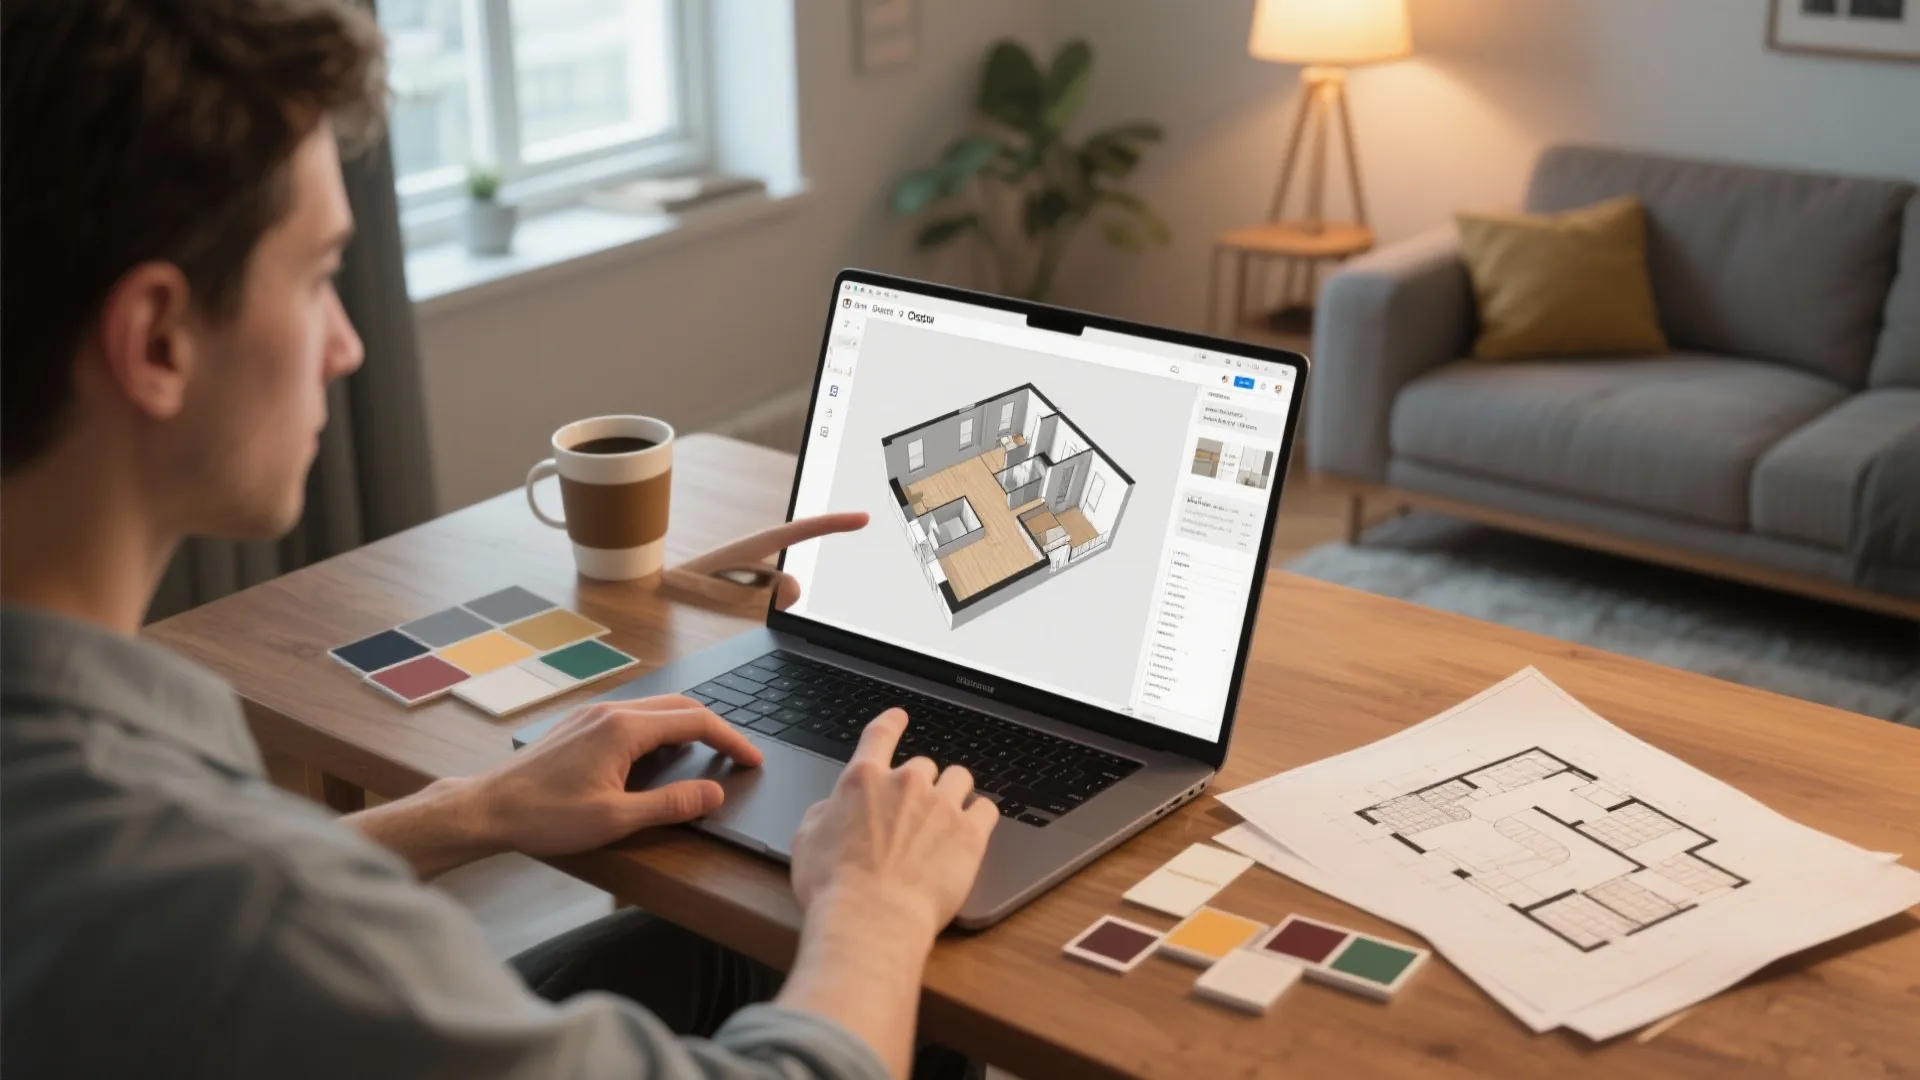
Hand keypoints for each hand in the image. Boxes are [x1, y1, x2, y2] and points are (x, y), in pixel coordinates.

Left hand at [465, 695, 763, 857]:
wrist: (486, 808)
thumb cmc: (545, 816)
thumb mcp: (615, 819)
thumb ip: (671, 805)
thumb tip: (714, 792)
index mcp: (624, 729)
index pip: (696, 721)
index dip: (731, 739)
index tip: (751, 760)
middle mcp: (610, 711)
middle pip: (679, 706)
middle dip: (715, 727)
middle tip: (737, 755)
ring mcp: (592, 714)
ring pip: (655, 709)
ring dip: (686, 727)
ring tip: (705, 756)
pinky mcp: (579, 725)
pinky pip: (632, 716)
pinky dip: (659, 730)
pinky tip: (658, 756)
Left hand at [671, 511, 868, 609]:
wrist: (642, 596)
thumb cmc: (678, 592)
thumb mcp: (722, 593)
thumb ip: (765, 593)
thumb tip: (796, 587)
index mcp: (754, 544)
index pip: (804, 530)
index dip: (835, 523)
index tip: (863, 517)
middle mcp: (755, 554)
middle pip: (788, 577)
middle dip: (773, 597)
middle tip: (731, 602)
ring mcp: (749, 570)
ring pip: (773, 596)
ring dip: (752, 607)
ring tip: (711, 604)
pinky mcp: (742, 586)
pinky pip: (760, 602)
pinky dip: (747, 610)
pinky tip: (717, 612)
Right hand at [790, 709, 998, 940]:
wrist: (871, 918)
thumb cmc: (833, 886)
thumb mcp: (806, 841)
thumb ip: (822, 813)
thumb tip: (831, 808)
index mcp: (863, 779)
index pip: (880, 735)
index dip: (891, 722)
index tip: (899, 717)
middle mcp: (905, 783)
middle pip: (923, 765)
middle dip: (919, 785)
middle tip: (913, 814)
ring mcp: (941, 805)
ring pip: (959, 779)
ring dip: (952, 793)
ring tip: (946, 818)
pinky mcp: (970, 834)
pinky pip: (986, 808)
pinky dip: (979, 816)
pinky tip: (973, 829)